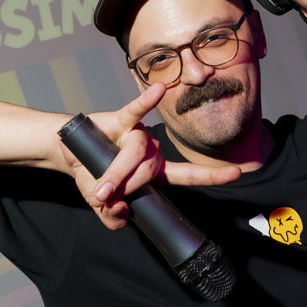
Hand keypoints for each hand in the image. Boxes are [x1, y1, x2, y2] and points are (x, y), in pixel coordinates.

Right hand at [56, 85, 240, 230]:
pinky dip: (146, 101)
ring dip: (116, 171)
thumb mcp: (101, 204)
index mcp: (155, 172)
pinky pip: (136, 110)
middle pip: (149, 169)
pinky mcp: (122, 120)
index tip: (237, 173)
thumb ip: (112, 217)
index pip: (189, 175)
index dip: (211, 176)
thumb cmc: (92, 175)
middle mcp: (152, 151)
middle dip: (126, 185)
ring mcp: (138, 135)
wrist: (69, 155)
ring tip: (98, 186)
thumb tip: (120, 213)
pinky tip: (158, 90)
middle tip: (104, 195)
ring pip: (136, 152)